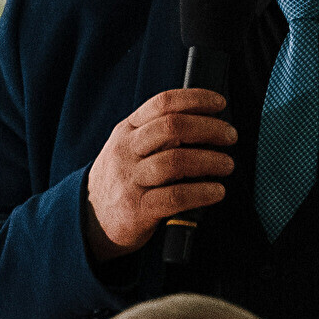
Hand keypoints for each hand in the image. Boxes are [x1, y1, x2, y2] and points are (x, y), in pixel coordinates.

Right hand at [84, 88, 237, 258]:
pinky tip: (217, 191)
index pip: (163, 103)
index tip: (219, 103)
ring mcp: (130, 180)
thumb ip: (156, 133)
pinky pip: (175, 197)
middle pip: (171, 128)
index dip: (196, 99)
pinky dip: (202, 192)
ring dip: (210, 161)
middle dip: (209, 128)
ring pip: (175, 162)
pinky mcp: (137, 209)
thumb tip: (204, 120)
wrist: (89, 220)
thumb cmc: (121, 180)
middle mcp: (126, 151)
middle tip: (229, 136)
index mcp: (127, 130)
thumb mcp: (128, 148)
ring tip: (227, 165)